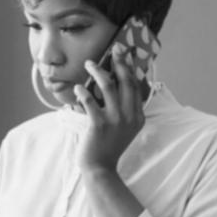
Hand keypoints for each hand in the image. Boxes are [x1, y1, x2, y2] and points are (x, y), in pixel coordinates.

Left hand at [73, 45, 145, 171]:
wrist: (101, 167)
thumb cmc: (109, 146)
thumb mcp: (126, 128)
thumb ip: (125, 109)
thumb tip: (115, 85)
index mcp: (138, 116)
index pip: (136, 86)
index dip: (130, 68)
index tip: (125, 54)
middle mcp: (130, 116)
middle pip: (126, 81)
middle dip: (120, 62)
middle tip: (114, 49)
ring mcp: (115, 120)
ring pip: (108, 87)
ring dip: (98, 71)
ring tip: (89, 64)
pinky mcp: (99, 124)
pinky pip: (90, 101)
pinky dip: (83, 92)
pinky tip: (78, 87)